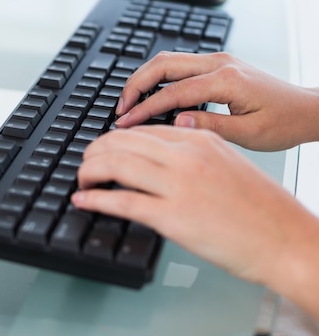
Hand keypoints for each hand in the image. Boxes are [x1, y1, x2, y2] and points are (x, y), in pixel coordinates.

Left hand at [72, 126, 318, 287]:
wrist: (287, 239)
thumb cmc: (262, 208)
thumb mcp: (227, 164)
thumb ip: (193, 154)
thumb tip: (160, 157)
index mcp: (199, 140)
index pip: (142, 130)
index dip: (113, 139)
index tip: (102, 149)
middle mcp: (186, 157)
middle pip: (122, 142)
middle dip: (94, 151)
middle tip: (85, 163)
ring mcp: (178, 186)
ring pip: (115, 165)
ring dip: (88, 171)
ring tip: (81, 180)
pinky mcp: (173, 217)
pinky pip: (122, 202)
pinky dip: (95, 199)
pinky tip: (83, 200)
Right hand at [114, 51, 318, 150]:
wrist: (307, 109)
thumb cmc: (284, 123)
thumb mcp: (249, 133)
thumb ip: (209, 125)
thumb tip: (175, 121)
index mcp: (226, 80)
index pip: (172, 92)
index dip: (144, 108)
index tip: (125, 122)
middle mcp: (220, 63)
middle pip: (162, 64)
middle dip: (135, 84)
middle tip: (120, 108)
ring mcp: (218, 60)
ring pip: (167, 60)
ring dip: (144, 78)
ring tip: (129, 102)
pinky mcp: (217, 65)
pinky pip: (178, 65)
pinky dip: (158, 78)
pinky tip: (150, 95)